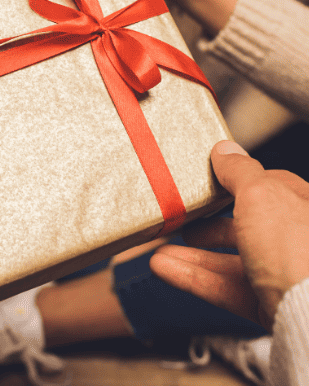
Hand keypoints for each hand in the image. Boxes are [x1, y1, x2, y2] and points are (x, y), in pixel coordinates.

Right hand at [149, 141, 308, 329]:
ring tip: (160, 249)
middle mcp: (297, 239)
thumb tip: (225, 149)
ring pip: (230, 259)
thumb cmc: (300, 250)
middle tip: (184, 217)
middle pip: (245, 224)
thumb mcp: (261, 194)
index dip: (234, 180)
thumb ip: (239, 171)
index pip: (267, 185)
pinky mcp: (269, 304)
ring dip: (192, 253)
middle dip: (208, 222)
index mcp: (303, 205)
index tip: (206, 179)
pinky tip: (165, 267)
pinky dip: (193, 277)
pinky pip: (225, 288)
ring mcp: (284, 274)